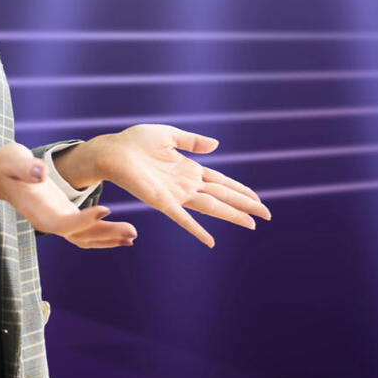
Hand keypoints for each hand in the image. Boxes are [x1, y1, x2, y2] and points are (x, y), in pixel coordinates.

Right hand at [0, 144, 135, 248]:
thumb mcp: (12, 160)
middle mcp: (48, 221)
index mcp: (37, 211)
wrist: (2, 175)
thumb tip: (41, 174)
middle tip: (132, 231)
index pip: (61, 223)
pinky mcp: (66, 215)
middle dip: (105, 234)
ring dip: (109, 238)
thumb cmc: (7, 165)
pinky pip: (87, 231)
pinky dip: (104, 234)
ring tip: (132, 236)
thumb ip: (25, 167)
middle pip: (79, 235)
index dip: (83, 221)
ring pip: (85, 237)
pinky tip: (122, 234)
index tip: (106, 210)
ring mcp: (58, 220)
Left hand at [88, 125, 271, 246]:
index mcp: (189, 170)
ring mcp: (176, 195)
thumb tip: (217, 145)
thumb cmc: (135, 142)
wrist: (111, 151)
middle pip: (222, 196)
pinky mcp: (161, 201)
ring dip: (232, 215)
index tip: (257, 198)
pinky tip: (211, 242)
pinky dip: (197, 230)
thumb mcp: (168, 136)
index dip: (240, 189)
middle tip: (266, 215)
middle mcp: (186, 185)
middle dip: (244, 205)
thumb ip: (192, 141)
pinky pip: (182, 218)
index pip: (221, 182)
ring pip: (210, 207)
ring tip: (251, 223)